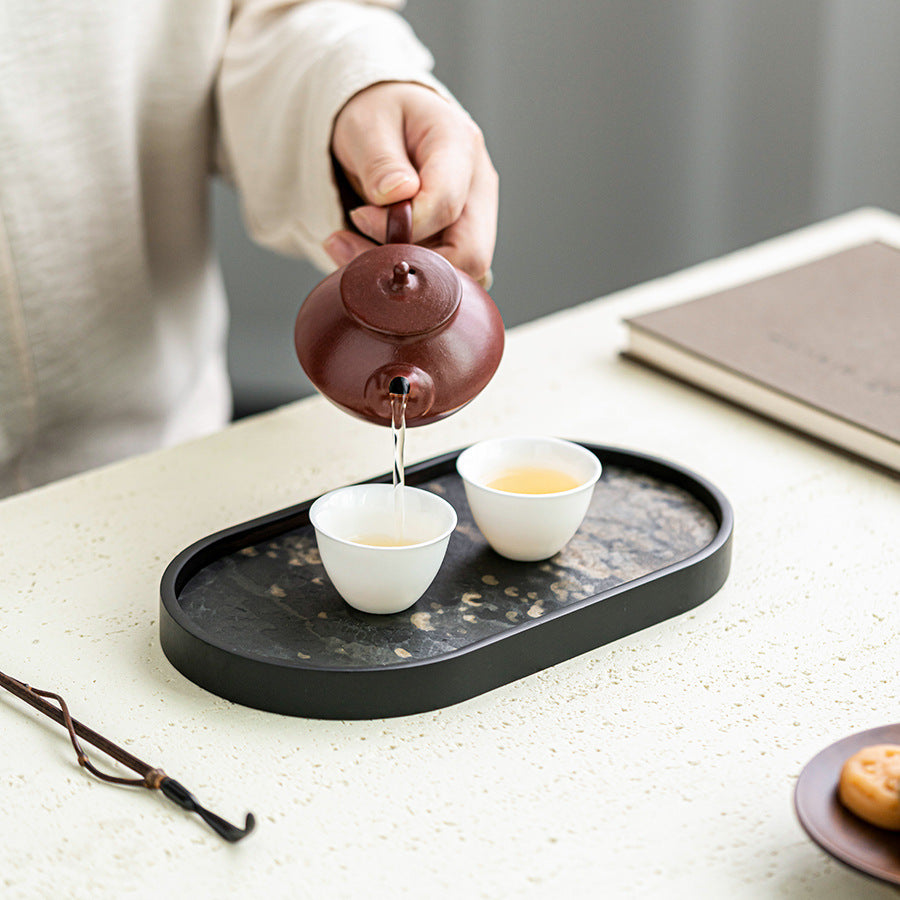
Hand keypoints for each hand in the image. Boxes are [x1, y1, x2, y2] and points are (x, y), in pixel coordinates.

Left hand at [326, 82, 497, 284]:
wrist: (389, 122)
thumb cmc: (380, 117)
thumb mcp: (366, 124)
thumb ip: (380, 161)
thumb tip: (397, 194)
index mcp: (460, 145)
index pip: (446, 204)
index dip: (401, 225)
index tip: (360, 216)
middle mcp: (479, 185)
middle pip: (469, 254)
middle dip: (412, 264)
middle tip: (356, 251)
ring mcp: (477, 217)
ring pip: (461, 273)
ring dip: (409, 275)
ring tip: (353, 252)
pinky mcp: (464, 240)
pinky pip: (449, 276)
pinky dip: (414, 278)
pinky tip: (375, 258)